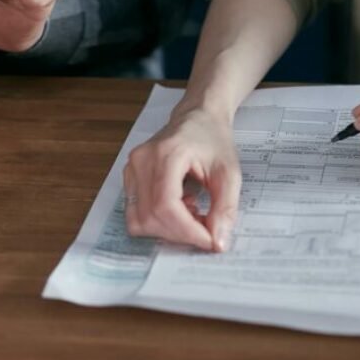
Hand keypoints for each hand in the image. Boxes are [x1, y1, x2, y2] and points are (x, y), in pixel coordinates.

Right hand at [124, 108, 241, 251]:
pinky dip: (158, 221)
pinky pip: (136, 213)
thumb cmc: (213, 139)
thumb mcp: (230, 173)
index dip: (187, 231)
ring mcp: (131, 169)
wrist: (198, 118)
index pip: (166, 206)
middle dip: (180, 233)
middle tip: (205, 227)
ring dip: (167, 229)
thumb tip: (217, 242)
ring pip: (139, 220)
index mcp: (167, 154)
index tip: (209, 240)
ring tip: (191, 213)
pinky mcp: (129, 178)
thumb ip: (225, 208)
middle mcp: (142, 161)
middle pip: (150, 217)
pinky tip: (179, 207)